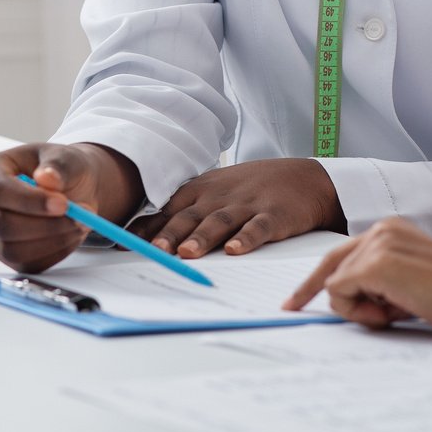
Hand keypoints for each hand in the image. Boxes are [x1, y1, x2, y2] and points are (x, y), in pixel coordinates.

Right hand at [0, 141, 140, 272]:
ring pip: (13, 250)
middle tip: (79, 217)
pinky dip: (54, 253)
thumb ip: (58, 166)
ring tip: (79, 224)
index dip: (30, 200)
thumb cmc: (60, 169)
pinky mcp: (5, 255)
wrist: (70, 188)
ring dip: (52, 241)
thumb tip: (47, 178)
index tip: (63, 204)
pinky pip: (26, 264)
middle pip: (1, 224)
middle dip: (44, 225)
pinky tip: (70, 235)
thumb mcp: (65, 157)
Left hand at [126, 158, 345, 258]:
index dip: (149, 227)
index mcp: (203, 190)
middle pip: (191, 215)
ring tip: (187, 253)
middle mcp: (221, 195)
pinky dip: (246, 239)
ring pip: (220, 221)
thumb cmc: (253, 188)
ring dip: (202, 237)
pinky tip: (235, 251)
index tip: (125, 244)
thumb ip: (187, 210)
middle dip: (170, 233)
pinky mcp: (274, 215)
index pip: (170, 209)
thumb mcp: (217, 191)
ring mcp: (248, 204)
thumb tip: (148, 234)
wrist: (306, 177)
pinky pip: (258, 227)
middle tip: (153, 250)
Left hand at [284, 218, 431, 338]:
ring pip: (334, 283)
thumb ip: (384, 285)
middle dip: (306, 288)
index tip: (298, 297)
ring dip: (359, 309)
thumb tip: (350, 301)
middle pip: (329, 262)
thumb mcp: (414, 286)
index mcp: (394, 230)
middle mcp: (383, 229)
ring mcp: (377, 243)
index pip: (345, 253)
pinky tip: (392, 314)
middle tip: (288, 307)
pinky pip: (338, 294)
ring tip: (397, 314)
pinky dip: (358, 312)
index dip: (319, 277)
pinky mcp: (374, 263)